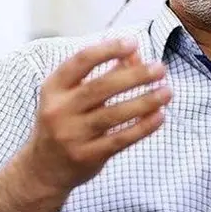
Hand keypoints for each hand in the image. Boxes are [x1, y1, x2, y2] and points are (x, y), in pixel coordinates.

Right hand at [17, 39, 171, 195]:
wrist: (43, 169)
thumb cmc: (66, 120)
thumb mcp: (74, 94)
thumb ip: (106, 72)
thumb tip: (136, 53)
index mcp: (54, 88)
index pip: (81, 60)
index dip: (108, 49)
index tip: (133, 42)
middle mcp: (59, 110)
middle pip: (101, 87)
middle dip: (135, 76)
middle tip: (160, 68)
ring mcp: (71, 135)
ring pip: (114, 114)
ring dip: (145, 101)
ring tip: (167, 91)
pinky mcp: (86, 156)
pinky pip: (120, 139)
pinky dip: (142, 127)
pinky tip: (160, 116)